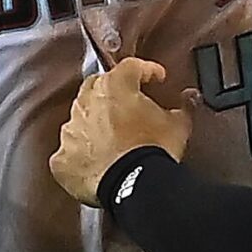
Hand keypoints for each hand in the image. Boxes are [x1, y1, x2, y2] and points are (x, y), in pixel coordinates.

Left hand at [50, 57, 193, 207]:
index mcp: (115, 87)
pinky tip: (95, 161)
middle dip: (113, 92)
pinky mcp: (62, 158)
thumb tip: (189, 98)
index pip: (131, 67)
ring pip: (80, 118)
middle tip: (129, 103)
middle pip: (97, 86)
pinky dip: (81, 154)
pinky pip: (69, 151)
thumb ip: (183, 106)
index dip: (146, 70)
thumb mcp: (178, 125)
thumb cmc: (152, 151)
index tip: (156, 78)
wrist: (133, 184)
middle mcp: (87, 103)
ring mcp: (72, 131)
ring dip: (95, 123)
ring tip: (114, 138)